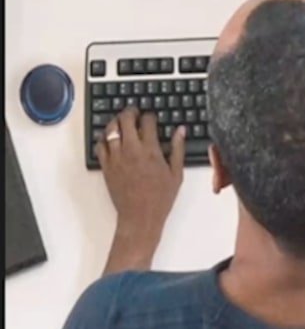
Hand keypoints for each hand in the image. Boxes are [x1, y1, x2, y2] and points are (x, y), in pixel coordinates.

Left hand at [97, 109, 185, 271]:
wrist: (140, 217)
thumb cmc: (160, 198)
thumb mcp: (176, 173)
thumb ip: (178, 149)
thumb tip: (180, 131)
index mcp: (150, 150)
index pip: (147, 121)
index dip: (150, 115)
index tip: (151, 117)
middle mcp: (132, 150)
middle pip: (126, 119)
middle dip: (130, 111)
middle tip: (134, 112)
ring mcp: (116, 157)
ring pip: (111, 129)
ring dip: (116, 121)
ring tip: (121, 121)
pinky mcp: (106, 166)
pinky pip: (100, 145)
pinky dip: (103, 138)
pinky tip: (109, 139)